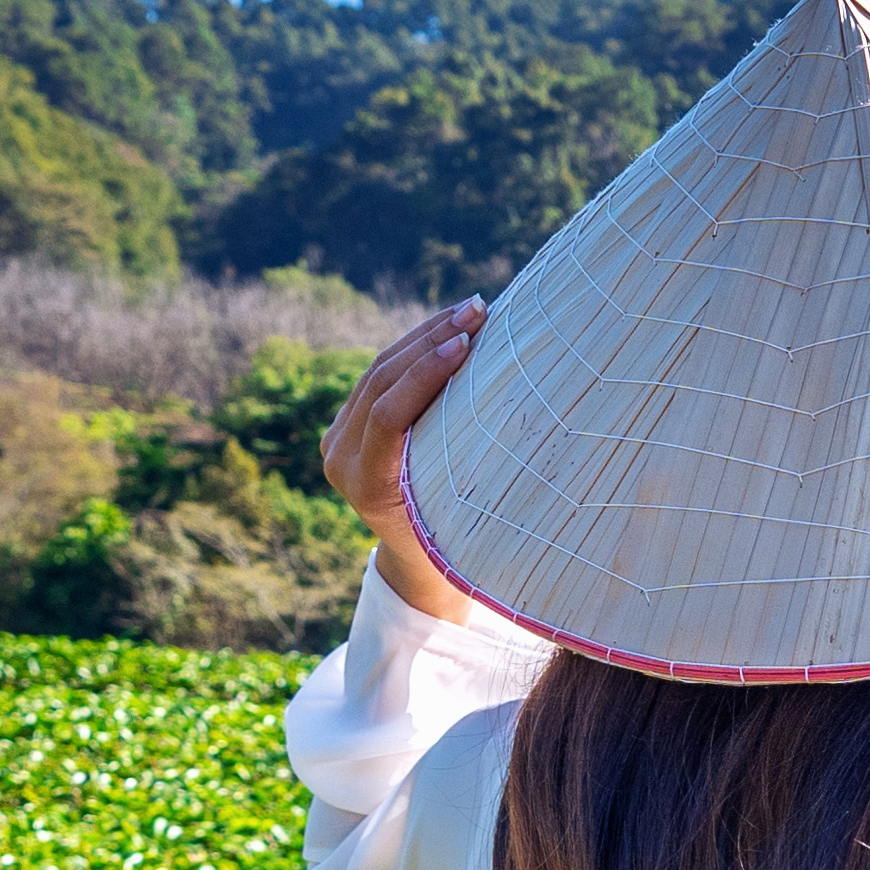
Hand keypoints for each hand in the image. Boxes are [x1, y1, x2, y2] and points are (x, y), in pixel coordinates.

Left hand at [321, 297, 487, 617]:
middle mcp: (340, 459)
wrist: (414, 558)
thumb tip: (532, 409)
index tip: (465, 345)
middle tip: (477, 311)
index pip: (388, 415)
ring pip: (379, 370)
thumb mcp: (468, 512)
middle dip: (431, 340)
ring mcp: (337, 439)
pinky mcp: (345, 423)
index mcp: (367, 485)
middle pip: (381, 382)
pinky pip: (380, 375)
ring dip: (426, 335)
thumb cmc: (457, 540)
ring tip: (471, 310)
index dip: (425, 375)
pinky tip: (449, 327)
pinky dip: (416, 347)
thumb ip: (474, 467)